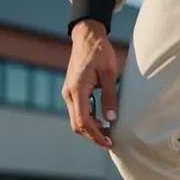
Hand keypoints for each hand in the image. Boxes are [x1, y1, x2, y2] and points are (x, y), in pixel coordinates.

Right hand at [62, 20, 118, 149]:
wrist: (87, 37)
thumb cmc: (100, 52)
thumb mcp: (109, 73)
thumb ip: (110, 96)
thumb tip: (111, 119)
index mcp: (77, 89)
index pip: (82, 121)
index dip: (95, 135)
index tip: (108, 142)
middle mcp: (68, 94)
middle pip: (77, 125)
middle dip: (93, 135)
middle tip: (111, 140)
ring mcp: (68, 93)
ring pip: (77, 120)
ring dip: (91, 129)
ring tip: (109, 132)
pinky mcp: (72, 92)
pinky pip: (78, 111)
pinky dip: (89, 120)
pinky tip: (103, 121)